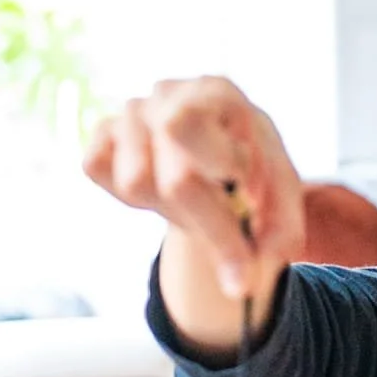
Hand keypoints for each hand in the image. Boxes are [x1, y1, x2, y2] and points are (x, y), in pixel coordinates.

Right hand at [83, 77, 304, 310]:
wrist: (218, 156)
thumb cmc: (250, 174)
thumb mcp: (280, 198)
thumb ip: (280, 234)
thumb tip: (239, 283)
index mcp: (218, 93)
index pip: (194, 128)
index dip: (220, 169)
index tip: (249, 201)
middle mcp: (168, 93)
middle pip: (171, 171)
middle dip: (203, 217)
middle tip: (229, 238)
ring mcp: (131, 110)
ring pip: (135, 182)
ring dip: (171, 208)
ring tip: (196, 201)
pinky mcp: (102, 131)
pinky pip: (96, 169)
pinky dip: (133, 197)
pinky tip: (161, 191)